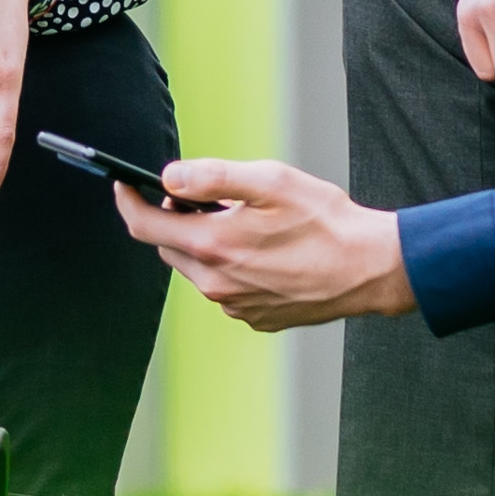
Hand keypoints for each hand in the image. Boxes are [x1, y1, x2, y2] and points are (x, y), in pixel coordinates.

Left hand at [118, 157, 415, 331]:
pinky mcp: (256, 318)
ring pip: (198, 268)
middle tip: (208, 198)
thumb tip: (169, 177)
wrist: (371, 269)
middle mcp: (218, 284)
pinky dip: (231, 267)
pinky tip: (264, 252)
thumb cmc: (326, 222)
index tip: (123, 184)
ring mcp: (236, 306)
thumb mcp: (269, 181)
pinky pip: (225, 288)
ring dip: (208, 244)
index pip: (145, 226)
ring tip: (246, 224)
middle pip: (171, 246)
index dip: (128, 201)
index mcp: (214, 247)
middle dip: (177, 219)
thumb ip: (212, 177)